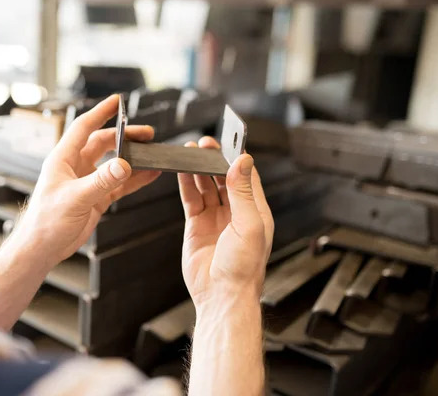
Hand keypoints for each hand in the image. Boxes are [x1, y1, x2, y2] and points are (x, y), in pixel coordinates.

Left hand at [10, 95, 160, 266]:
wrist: (42, 248)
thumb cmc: (46, 222)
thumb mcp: (75, 198)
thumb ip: (101, 181)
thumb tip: (124, 165)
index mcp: (63, 159)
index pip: (83, 128)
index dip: (100, 112)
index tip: (117, 101)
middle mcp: (75, 167)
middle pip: (104, 143)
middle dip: (125, 137)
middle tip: (146, 134)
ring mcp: (86, 183)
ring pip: (114, 164)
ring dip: (132, 159)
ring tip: (152, 154)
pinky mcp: (95, 199)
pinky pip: (118, 185)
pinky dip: (134, 181)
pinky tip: (149, 176)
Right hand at [178, 137, 273, 309]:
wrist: (221, 295)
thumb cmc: (243, 269)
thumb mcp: (249, 225)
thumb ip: (243, 192)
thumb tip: (244, 162)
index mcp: (255, 212)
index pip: (247, 177)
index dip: (238, 159)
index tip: (229, 142)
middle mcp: (236, 214)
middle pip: (224, 178)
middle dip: (214, 160)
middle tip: (205, 144)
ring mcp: (215, 219)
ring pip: (206, 186)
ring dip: (199, 170)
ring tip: (190, 152)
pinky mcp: (196, 226)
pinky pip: (191, 199)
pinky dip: (186, 184)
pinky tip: (182, 171)